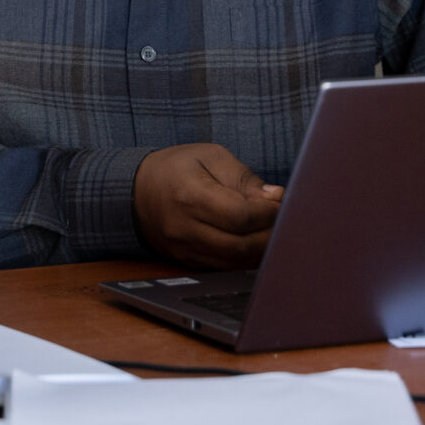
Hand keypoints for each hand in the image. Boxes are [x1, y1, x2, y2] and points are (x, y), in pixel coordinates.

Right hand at [134, 143, 283, 269]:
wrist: (136, 191)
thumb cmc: (176, 168)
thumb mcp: (210, 157)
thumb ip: (244, 178)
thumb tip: (275, 198)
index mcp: (190, 195)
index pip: (239, 216)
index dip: (268, 214)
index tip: (284, 204)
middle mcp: (185, 228)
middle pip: (240, 246)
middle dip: (271, 236)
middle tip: (287, 221)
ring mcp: (184, 250)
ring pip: (235, 262)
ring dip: (262, 251)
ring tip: (276, 232)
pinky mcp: (187, 262)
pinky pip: (224, 268)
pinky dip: (246, 259)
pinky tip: (258, 244)